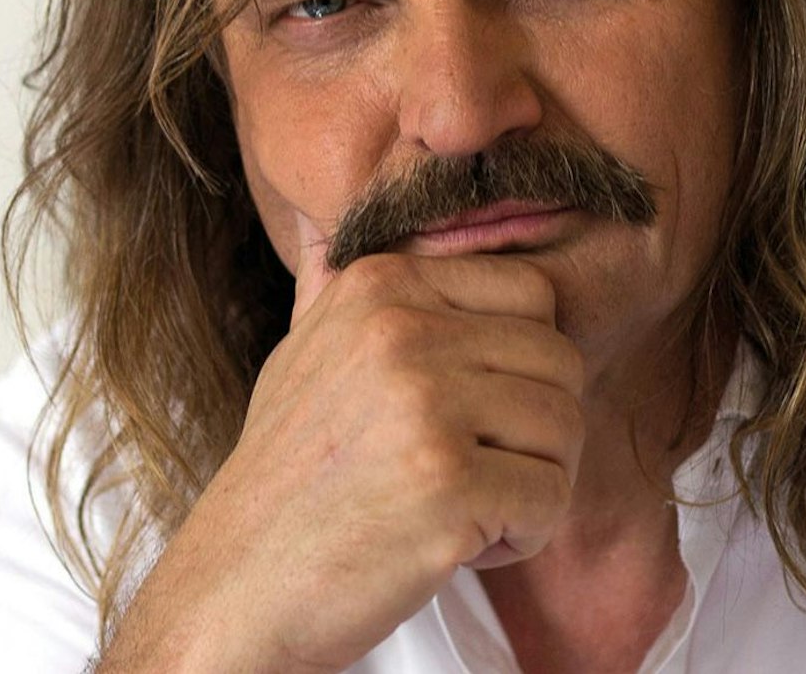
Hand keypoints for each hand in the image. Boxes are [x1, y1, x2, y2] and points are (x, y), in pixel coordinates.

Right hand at [100, 215, 584, 672]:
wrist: (239, 585)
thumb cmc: (287, 475)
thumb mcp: (304, 352)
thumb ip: (344, 288)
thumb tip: (341, 220)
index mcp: (378, 286)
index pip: (533, 293)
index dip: (522, 362)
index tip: (471, 412)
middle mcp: (400, 331)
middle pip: (561, 360)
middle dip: (536, 430)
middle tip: (474, 471)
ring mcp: (424, 405)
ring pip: (566, 428)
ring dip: (531, 484)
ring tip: (460, 507)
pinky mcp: (449, 484)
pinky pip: (552, 499)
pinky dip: (521, 536)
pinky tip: (456, 545)